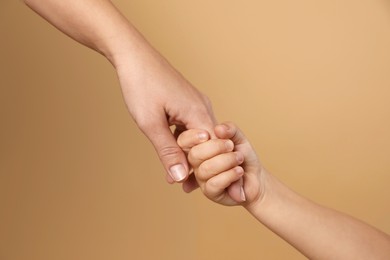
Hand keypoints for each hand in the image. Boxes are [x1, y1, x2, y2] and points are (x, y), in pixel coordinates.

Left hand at [115, 49, 216, 186]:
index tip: (199, 190)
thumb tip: (180, 177)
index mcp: (199, 113)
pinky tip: (173, 152)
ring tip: (178, 176)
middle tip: (187, 189)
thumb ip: (167, 151)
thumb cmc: (141, 84)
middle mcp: (202, 108)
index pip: (214, 150)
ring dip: (189, 155)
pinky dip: (183, 142)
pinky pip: (191, 127)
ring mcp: (195, 103)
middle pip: (208, 145)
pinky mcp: (186, 102)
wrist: (133, 55)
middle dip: (198, 167)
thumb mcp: (151, 123)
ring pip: (198, 137)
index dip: (208, 171)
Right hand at [178, 123, 264, 205]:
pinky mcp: (210, 192)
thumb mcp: (238, 138)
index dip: (191, 137)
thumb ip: (230, 129)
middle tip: (231, 146)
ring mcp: (201, 179)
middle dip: (216, 147)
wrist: (256, 178)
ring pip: (205, 169)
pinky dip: (230, 175)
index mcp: (198, 146)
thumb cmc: (243, 156)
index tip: (207, 135)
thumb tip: (218, 129)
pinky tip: (239, 172)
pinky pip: (213, 184)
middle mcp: (196, 163)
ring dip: (227, 161)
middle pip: (193, 155)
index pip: (183, 141)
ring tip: (239, 159)